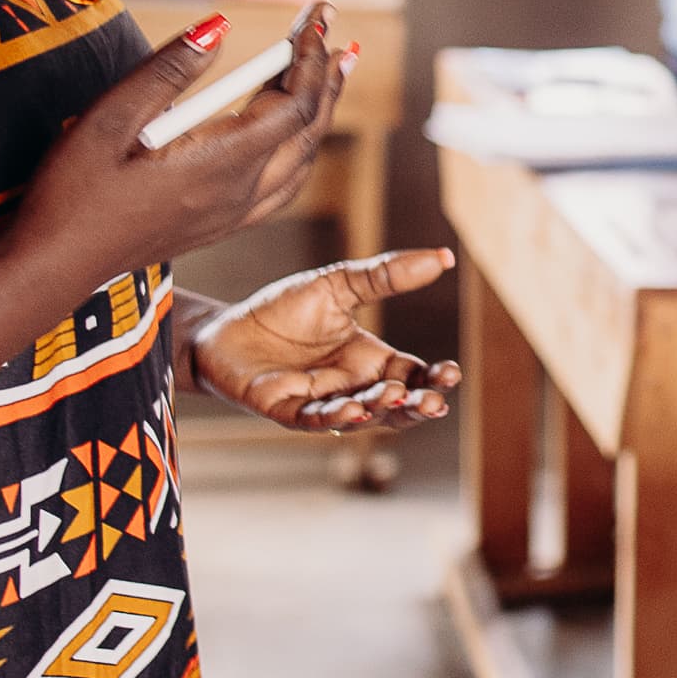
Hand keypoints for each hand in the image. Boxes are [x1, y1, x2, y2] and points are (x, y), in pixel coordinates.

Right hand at [4, 6, 345, 291]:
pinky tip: (292, 133)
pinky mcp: (218, 226)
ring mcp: (231, 215)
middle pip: (308, 130)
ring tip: (328, 72)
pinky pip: (282, 186)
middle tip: (337, 31)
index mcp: (219, 164)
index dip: (309, 56)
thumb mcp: (108, 120)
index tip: (315, 14)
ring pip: (301, 161)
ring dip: (319, 113)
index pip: (292, 104)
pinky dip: (299, 148)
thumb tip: (220, 27)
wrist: (51, 267)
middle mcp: (238, 194)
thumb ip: (168, 72)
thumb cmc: (71, 193)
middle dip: (325, 76)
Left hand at [193, 247, 461, 431]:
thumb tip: (443, 257)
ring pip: (361, 418)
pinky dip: (336, 418)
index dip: (434, 380)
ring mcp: (320, 403)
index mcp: (368, 361)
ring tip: (395, 397)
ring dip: (380, 411)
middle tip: (435, 402)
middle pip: (395, 407)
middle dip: (417, 408)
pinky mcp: (285, 410)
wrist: (224, 328)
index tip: (452, 374)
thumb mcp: (338, 286)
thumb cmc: (283, 311)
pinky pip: (315, 420)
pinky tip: (354, 411)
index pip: (412, 377)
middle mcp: (350, 387)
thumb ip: (386, 276)